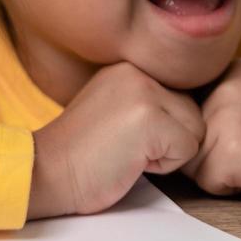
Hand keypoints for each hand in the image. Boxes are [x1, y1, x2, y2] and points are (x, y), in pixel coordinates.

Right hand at [28, 62, 203, 217]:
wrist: (45, 172)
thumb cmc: (80, 153)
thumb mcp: (114, 109)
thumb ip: (147, 102)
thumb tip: (189, 110)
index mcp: (129, 68)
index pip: (180, 99)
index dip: (161, 130)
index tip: (124, 137)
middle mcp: (138, 72)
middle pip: (193, 113)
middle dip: (168, 140)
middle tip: (126, 148)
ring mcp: (145, 93)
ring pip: (195, 130)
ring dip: (168, 152)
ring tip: (128, 153)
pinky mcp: (150, 119)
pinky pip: (187, 149)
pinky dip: (164, 166)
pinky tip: (130, 161)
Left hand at [181, 59, 240, 203]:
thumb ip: (217, 98)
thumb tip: (169, 123)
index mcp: (227, 69)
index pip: (184, 113)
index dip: (209, 134)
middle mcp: (222, 86)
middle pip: (185, 139)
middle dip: (213, 154)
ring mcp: (226, 116)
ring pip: (192, 164)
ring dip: (221, 172)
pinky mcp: (232, 151)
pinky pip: (209, 184)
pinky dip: (233, 188)